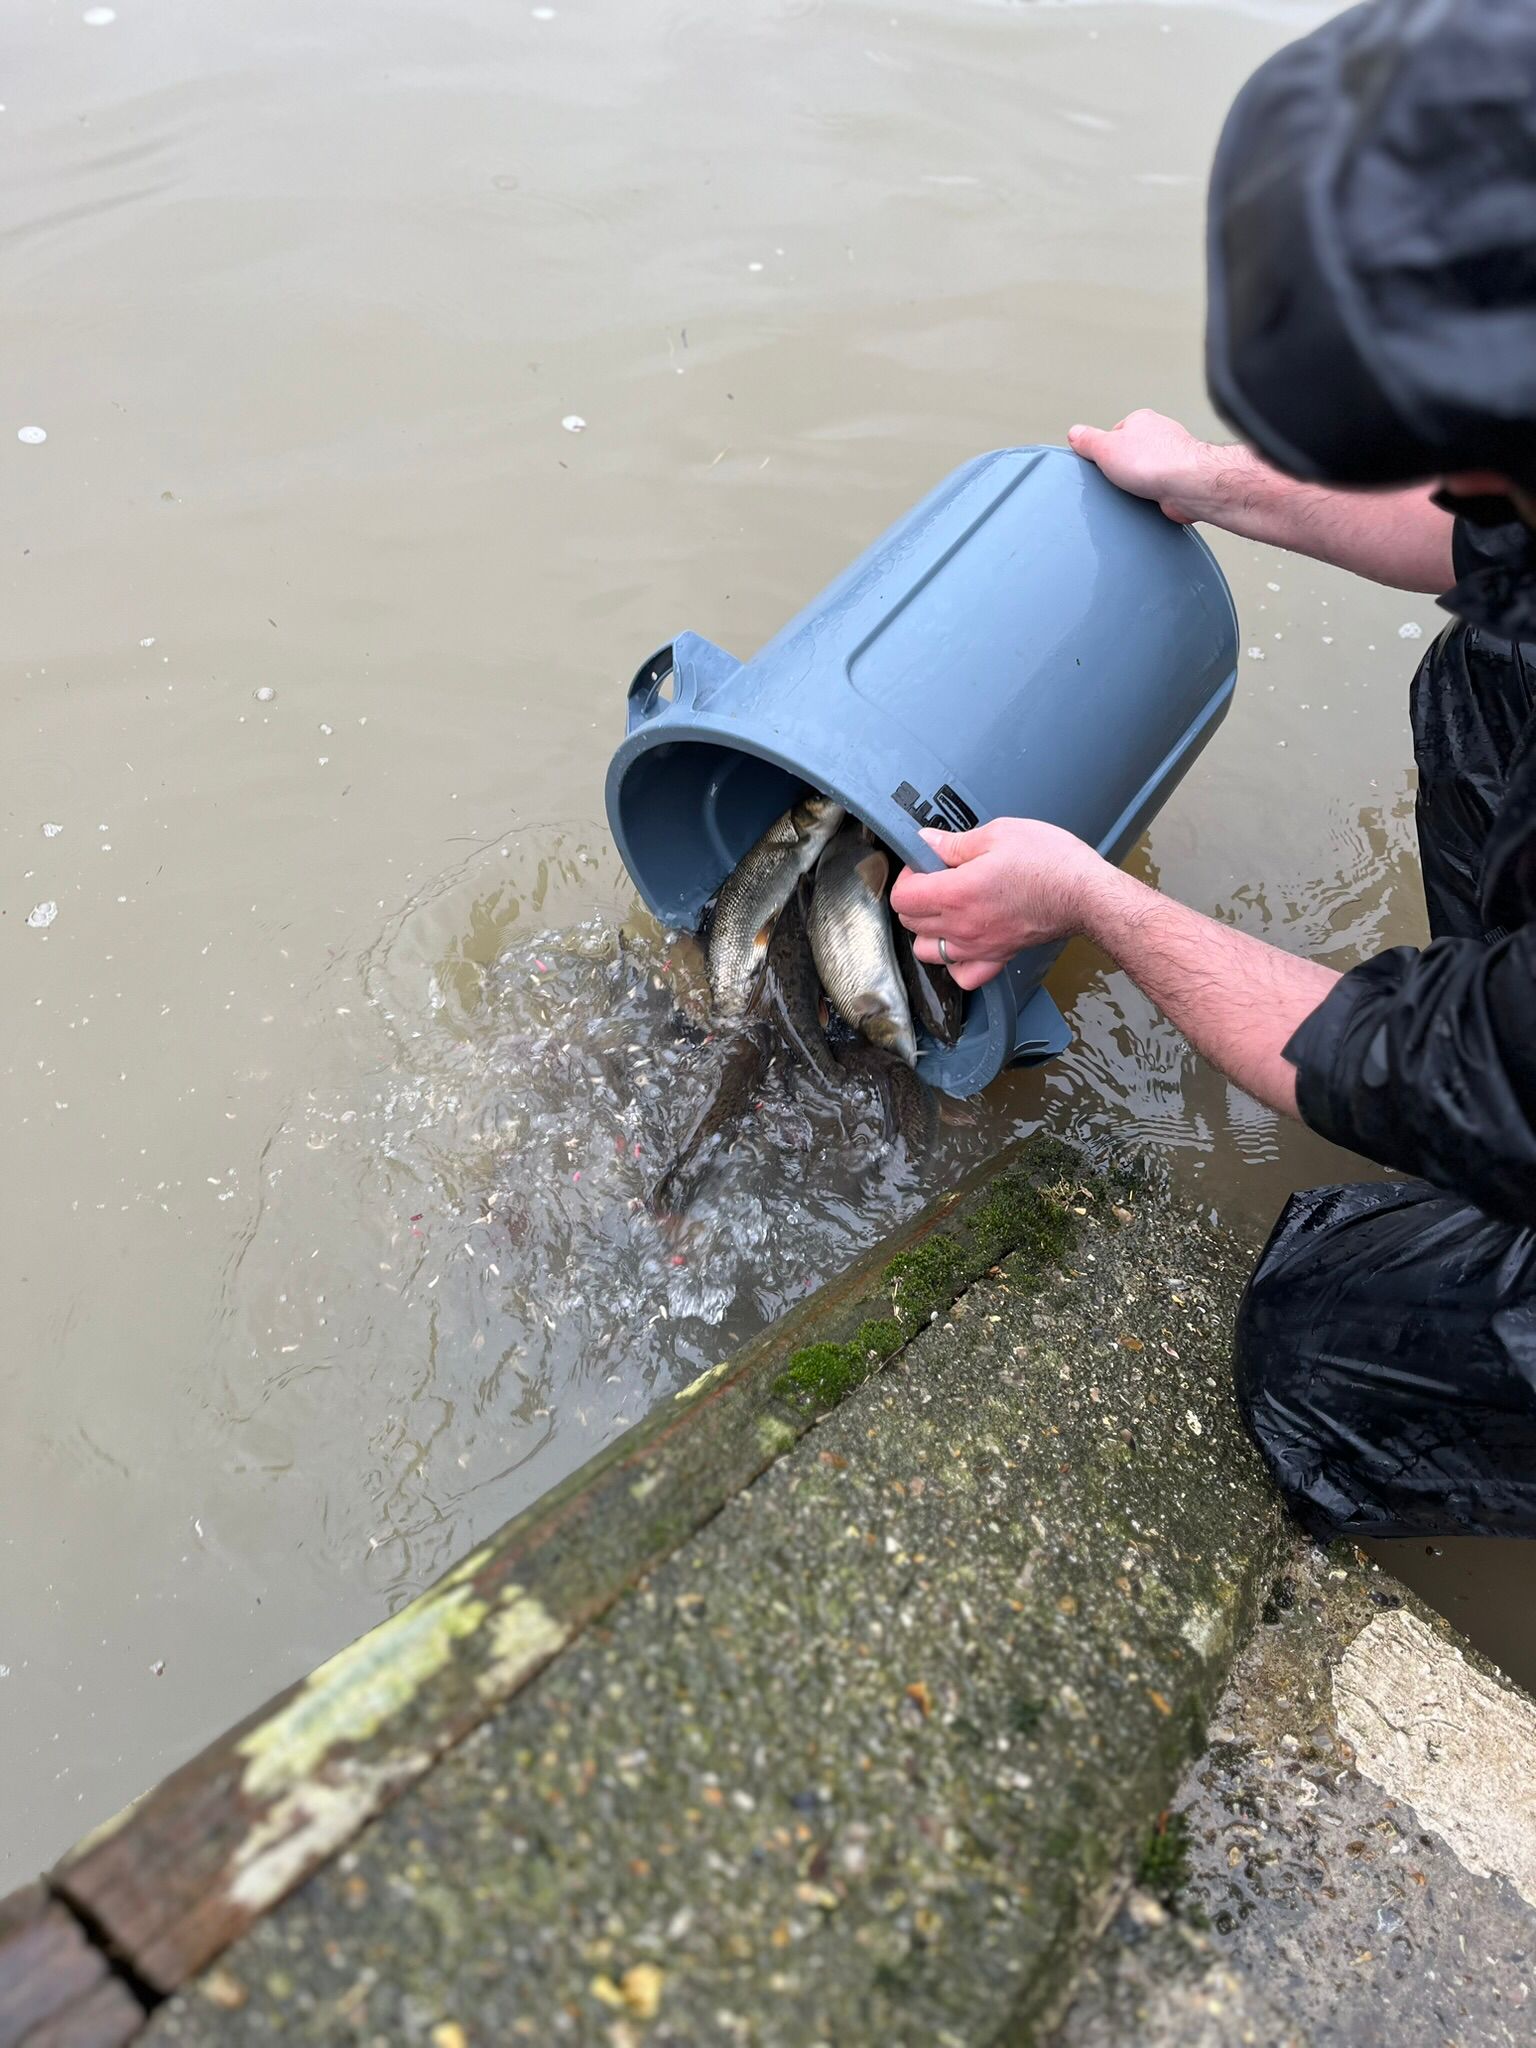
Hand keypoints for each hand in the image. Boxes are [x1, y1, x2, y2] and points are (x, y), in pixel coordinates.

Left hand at [889, 820, 1109, 988]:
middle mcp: (962, 926)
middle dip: (915, 899)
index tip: (924, 865)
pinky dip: (955, 963)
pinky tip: (963, 941)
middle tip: (937, 878)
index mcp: (956, 893)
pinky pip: (962, 975)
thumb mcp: (998, 834)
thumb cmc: (1049, 861)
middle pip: (911, 923)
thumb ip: (954, 843)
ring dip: (928, 931)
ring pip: (928, 952)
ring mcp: (978, 947)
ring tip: (947, 909)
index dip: (907, 877)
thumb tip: (925, 841)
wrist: (1085, 894)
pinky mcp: (998, 957)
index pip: (902, 897)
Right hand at [1067, 409, 1229, 523]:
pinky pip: (1158, 486)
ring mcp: (1172, 456)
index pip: (1114, 434)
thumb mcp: (1105, 448)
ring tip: (1133, 493)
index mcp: (1141, 420)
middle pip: (1130, 452)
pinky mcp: (1180, 477)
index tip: (1100, 466)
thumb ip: (1088, 440)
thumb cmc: (1151, 462)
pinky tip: (1147, 501)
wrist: (1188, 484)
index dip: (1104, 453)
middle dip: (1121, 469)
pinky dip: (1151, 495)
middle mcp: (1159, 434)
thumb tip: (1074, 433)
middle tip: (1115, 481)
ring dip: (1137, 484)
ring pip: (1145, 471)